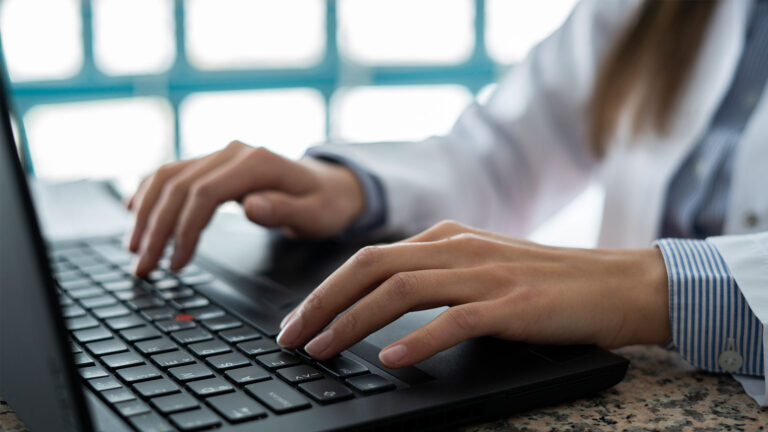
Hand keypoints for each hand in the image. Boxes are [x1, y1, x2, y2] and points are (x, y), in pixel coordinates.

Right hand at [126, 141, 364, 276]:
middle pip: (179, 185)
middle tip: (143, 267)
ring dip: (146, 212)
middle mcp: (234, 153)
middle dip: (156, 228)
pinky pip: (174, 172)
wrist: (330, 185)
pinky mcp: (214, 163)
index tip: (175, 263)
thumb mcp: (316, 215)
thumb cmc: (325, 203)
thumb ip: (285, 211)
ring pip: (168, 177)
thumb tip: (250, 206)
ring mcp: (221, 155)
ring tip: (135, 249)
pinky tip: (135, 211)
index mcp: (257, 163)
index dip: (184, 229)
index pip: (204, 193)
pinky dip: (150, 191)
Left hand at [276, 220, 670, 367]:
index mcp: (446, 237)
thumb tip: (383, 305)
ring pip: (400, 290)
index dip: (325, 289)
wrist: (616, 282)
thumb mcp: (481, 266)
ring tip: (321, 350)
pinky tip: (392, 361)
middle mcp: (458, 248)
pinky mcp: (511, 303)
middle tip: (290, 337)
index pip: (368, 258)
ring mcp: (484, 273)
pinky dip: (418, 341)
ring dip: (352, 322)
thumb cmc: (547, 281)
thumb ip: (436, 275)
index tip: (298, 320)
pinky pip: (453, 321)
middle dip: (321, 303)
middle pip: (370, 267)